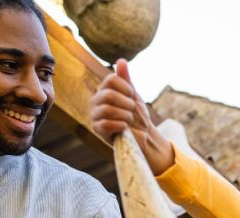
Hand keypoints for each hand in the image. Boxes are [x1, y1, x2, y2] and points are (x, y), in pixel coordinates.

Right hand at [90, 59, 173, 174]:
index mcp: (105, 89)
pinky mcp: (97, 129)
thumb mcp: (133, 95)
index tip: (132, 95)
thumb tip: (121, 61)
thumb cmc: (137, 114)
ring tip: (129, 119)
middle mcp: (96, 100)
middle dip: (126, 103)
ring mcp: (95, 115)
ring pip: (107, 110)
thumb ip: (126, 79)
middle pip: (109, 95)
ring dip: (125, 115)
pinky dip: (120, 125)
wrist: (143, 135)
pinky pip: (106, 124)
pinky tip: (125, 127)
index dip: (126, 87)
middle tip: (132, 109)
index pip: (111, 79)